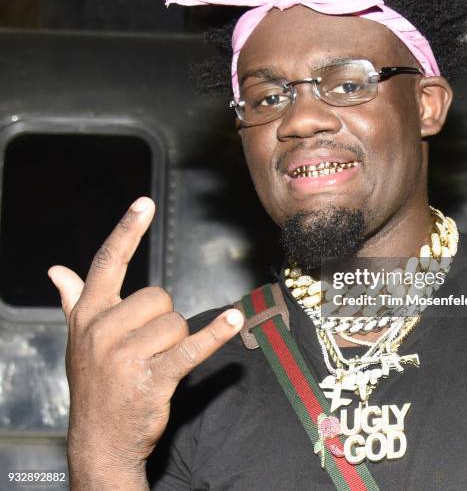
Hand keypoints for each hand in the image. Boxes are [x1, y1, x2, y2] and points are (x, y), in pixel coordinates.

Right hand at [49, 197, 242, 487]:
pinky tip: (233, 320)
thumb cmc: (94, 382)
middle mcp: (102, 330)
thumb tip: (57, 271)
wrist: (99, 439)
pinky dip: (214, 334)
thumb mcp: (78, 340)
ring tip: (154, 364)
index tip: (145, 203)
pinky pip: (191, 347)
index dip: (127, 231)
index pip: (108, 263)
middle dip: (162, 320)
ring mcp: (126, 355)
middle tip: (146, 348)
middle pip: (158, 297)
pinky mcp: (153, 378)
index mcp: (88, 315)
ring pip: (176, 322)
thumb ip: (74, 301)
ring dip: (175, 342)